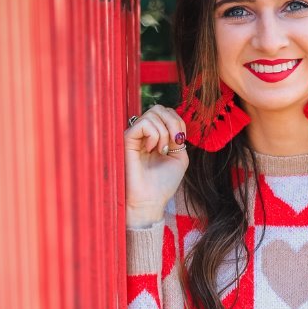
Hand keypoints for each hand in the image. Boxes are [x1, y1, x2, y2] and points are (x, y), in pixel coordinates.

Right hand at [124, 104, 189, 225]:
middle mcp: (144, 133)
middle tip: (175, 142)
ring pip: (152, 113)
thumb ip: (179, 137)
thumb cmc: (163, 183)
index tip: (181, 141)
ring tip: (161, 150)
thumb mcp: (180, 157)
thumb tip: (173, 122)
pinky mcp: (126, 139)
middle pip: (159, 108)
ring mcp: (135, 135)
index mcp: (156, 136)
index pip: (167, 112)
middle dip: (173, 122)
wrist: (150, 200)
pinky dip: (153, 134)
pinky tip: (151, 149)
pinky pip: (143, 123)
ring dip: (164, 132)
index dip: (178, 122)